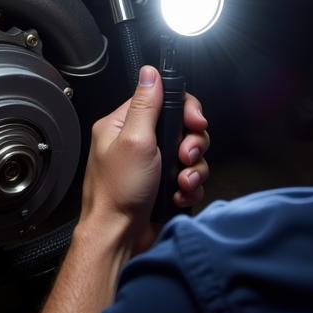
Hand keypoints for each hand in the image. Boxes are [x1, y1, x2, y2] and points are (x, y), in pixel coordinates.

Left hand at [79, 65, 209, 253]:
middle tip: (185, 156)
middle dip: (192, 143)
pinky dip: (189, 187)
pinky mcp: (164, 185)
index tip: (195, 121)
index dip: (185, 109)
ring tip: (181, 183)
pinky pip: (189, 177)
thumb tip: (150, 72)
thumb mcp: (134, 141)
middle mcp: (138, 142)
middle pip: (182, 127)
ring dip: (193, 170)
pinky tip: (178, 196)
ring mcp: (152, 165)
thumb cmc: (117, 194)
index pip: (162, 99)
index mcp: (123, 125)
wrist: (119, 239)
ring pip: (190, 154)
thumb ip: (146, 105)